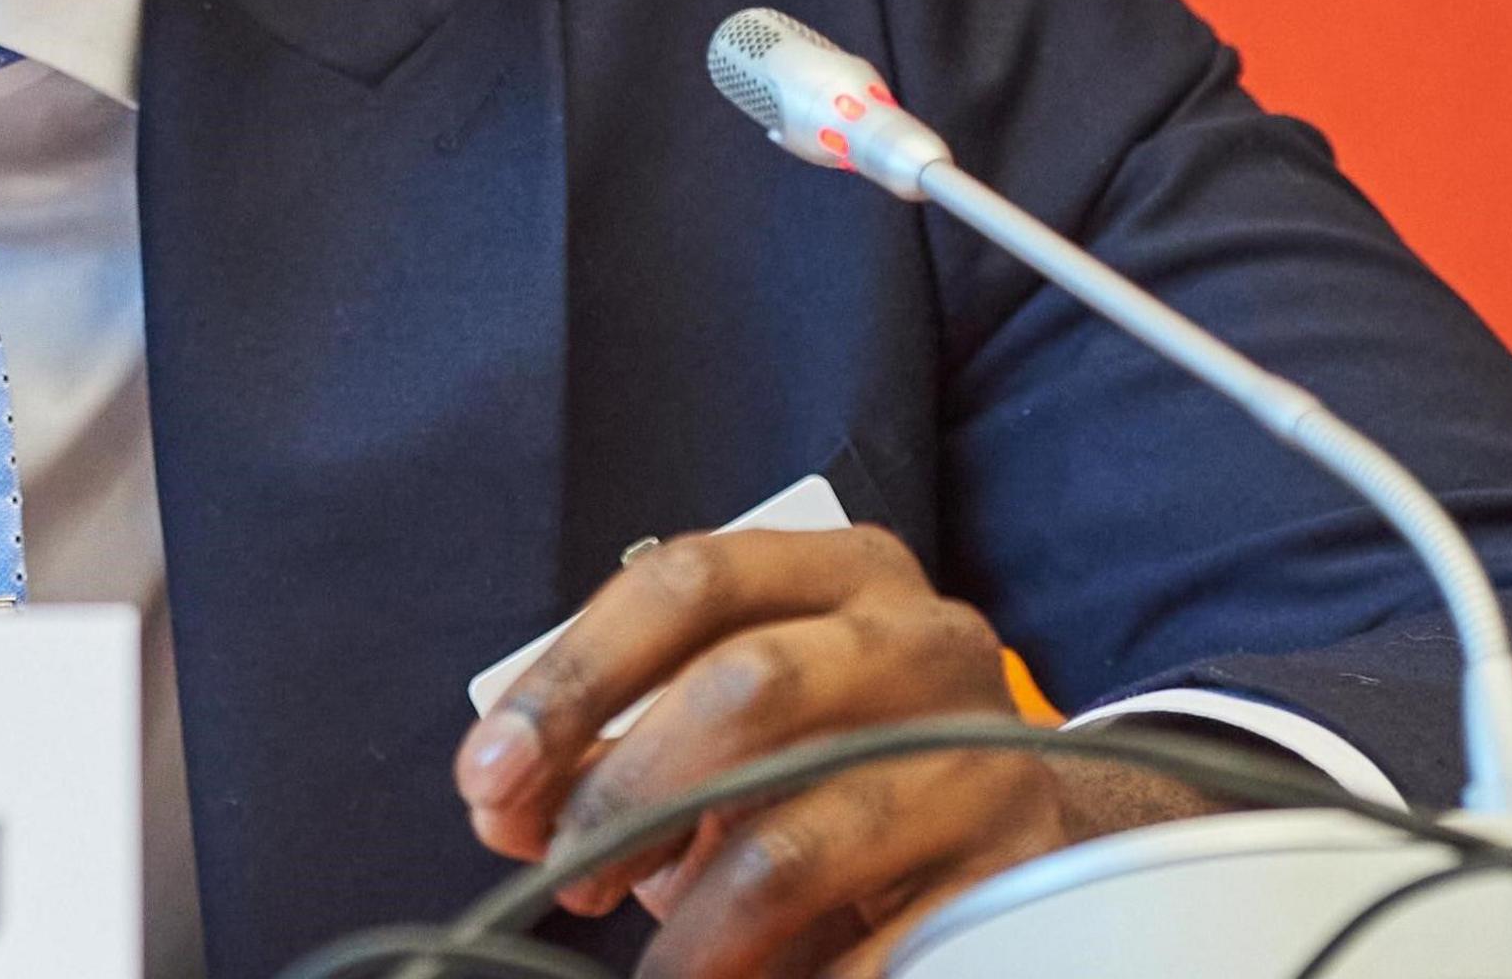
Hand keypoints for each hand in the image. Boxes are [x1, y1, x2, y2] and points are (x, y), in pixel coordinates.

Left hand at [450, 526, 1231, 975]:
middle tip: (566, 877)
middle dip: (628, 794)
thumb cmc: (827, 761)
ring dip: (700, 923)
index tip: (490, 776)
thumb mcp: (720, 729)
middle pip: (746, 691)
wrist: (1008, 829)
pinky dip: (804, 977)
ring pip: (806, 834)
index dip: (572, 679)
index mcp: (838, 572)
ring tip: (658, 971)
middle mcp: (923, 639)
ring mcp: (984, 751)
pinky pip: (890, 941)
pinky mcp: (1021, 868)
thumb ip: (606, 750)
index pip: (688, 583)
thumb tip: (503, 807)